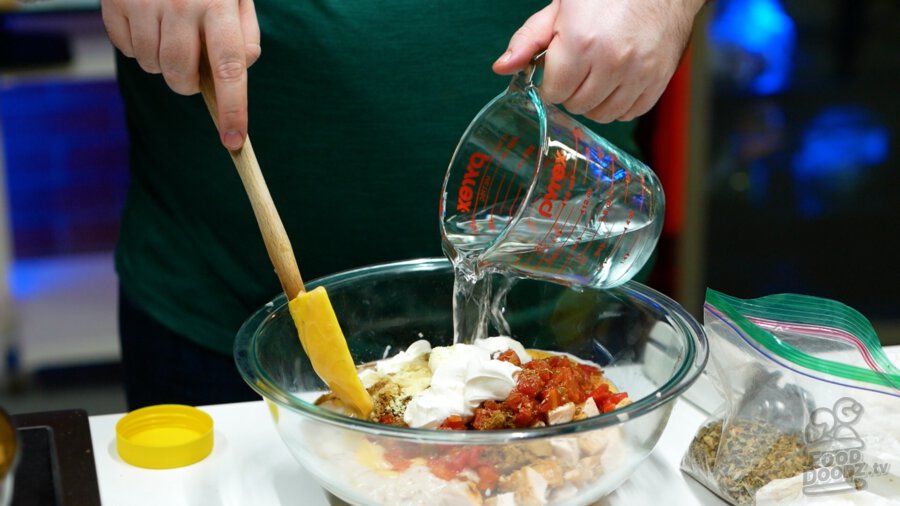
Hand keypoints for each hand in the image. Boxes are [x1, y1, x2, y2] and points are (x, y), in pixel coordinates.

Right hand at [101, 0, 261, 148]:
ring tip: (171, 33)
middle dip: (189, 84)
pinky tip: (148, 23)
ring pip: (153, 67)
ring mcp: (143, 5)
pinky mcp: (114, 3)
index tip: (233, 141)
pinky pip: (127, 50)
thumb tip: (239, 70)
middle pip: (182, 78)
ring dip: (164, 63)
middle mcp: (179, 6)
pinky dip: (139, 47)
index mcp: (217, 5)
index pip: (230, 69)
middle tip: (193, 64)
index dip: (234, 110)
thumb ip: (244, 33)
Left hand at [493, 0, 704, 122]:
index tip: (558, 68)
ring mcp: (638, 74)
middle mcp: (611, 62)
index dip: (552, 82)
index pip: (554, 93)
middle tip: (579, 68)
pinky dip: (620, 104)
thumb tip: (501, 68)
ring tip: (597, 75)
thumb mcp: (560, 9)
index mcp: (581, 43)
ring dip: (595, 101)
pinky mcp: (658, 80)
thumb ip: (528, 41)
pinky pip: (630, 113)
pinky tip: (617, 82)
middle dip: (571, 91)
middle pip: (577, 106)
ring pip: (603, 115)